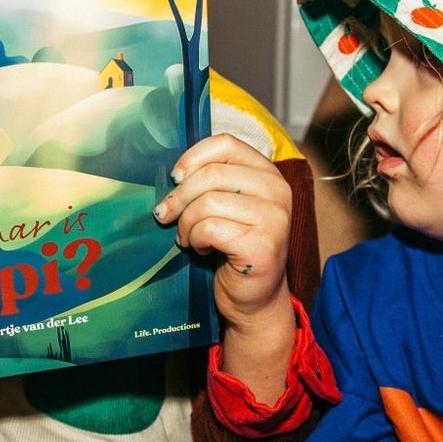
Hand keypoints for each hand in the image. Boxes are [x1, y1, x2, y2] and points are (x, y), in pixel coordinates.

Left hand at [154, 133, 296, 396]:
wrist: (253, 297)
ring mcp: (274, 218)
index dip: (193, 157)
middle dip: (179, 196)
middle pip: (211, 174)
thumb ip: (211, 182)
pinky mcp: (262, 245)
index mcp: (268, 173)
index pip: (226, 144)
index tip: (175, 178)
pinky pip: (209, 229)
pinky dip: (194, 239)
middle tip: (165, 215)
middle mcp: (277, 191)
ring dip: (186, 222)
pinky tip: (199, 248)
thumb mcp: (227, 205)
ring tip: (186, 237)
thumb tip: (173, 172)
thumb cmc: (234, 247)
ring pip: (207, 202)